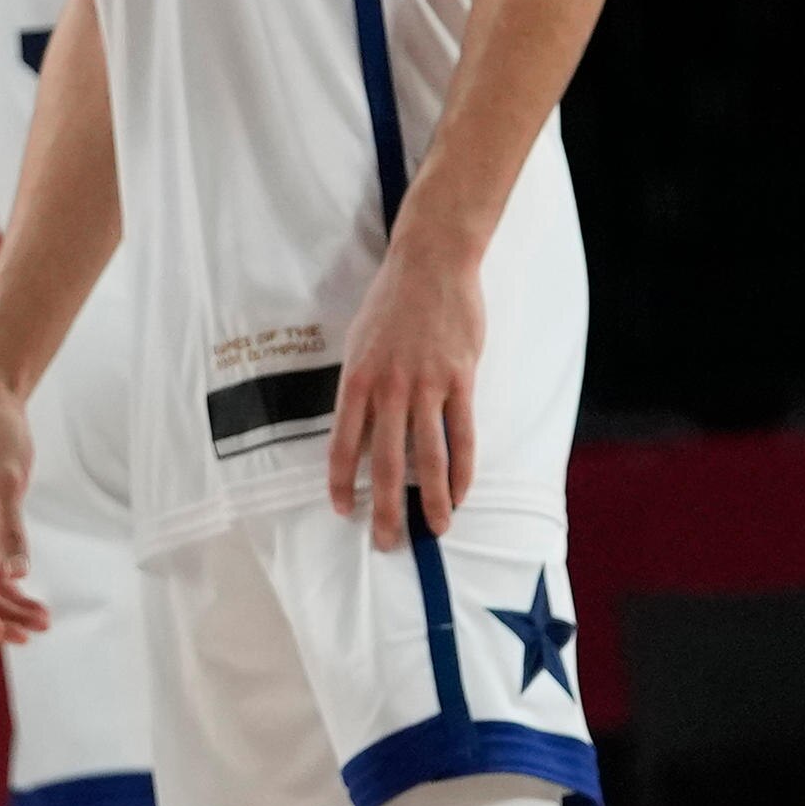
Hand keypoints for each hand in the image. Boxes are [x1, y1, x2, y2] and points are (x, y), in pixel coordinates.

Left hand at [328, 237, 487, 552]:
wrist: (430, 263)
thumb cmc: (390, 303)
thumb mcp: (359, 342)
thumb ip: (360, 388)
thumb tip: (361, 434)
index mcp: (356, 378)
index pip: (343, 443)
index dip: (341, 481)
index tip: (342, 510)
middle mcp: (388, 387)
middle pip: (386, 463)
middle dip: (386, 509)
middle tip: (388, 543)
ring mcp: (426, 385)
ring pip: (430, 457)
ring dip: (433, 500)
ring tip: (437, 530)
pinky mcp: (460, 379)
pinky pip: (463, 435)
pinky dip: (464, 470)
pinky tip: (463, 492)